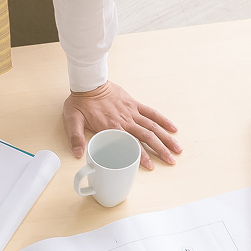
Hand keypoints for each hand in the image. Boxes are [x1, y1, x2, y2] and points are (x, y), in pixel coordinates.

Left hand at [63, 81, 180, 170]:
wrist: (89, 84)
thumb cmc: (80, 103)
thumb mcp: (72, 120)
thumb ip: (76, 137)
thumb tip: (78, 154)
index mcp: (112, 127)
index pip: (130, 144)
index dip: (141, 156)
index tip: (150, 166)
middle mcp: (125, 121)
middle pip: (147, 137)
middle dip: (160, 150)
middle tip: (171, 161)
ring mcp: (131, 112)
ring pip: (152, 126)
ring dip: (166, 138)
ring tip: (177, 149)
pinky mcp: (134, 104)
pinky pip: (151, 113)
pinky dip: (163, 120)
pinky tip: (173, 128)